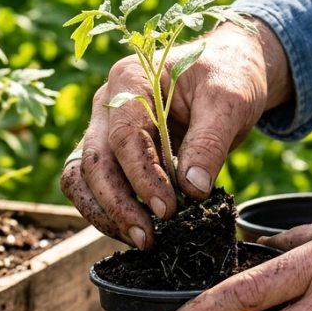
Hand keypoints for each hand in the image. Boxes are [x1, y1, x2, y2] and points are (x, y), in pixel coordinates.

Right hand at [60, 18, 292, 248]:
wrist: (229, 70)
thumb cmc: (229, 76)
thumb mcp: (229, 102)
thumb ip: (209, 143)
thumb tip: (192, 189)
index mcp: (130, 80)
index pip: (124, 136)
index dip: (141, 177)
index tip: (168, 210)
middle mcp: (107, 104)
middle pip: (94, 161)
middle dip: (117, 204)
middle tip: (148, 238)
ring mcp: (104, 128)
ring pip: (82, 177)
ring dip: (105, 213)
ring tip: (142, 240)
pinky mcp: (113, 152)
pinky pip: (95, 185)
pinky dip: (109, 211)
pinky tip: (138, 229)